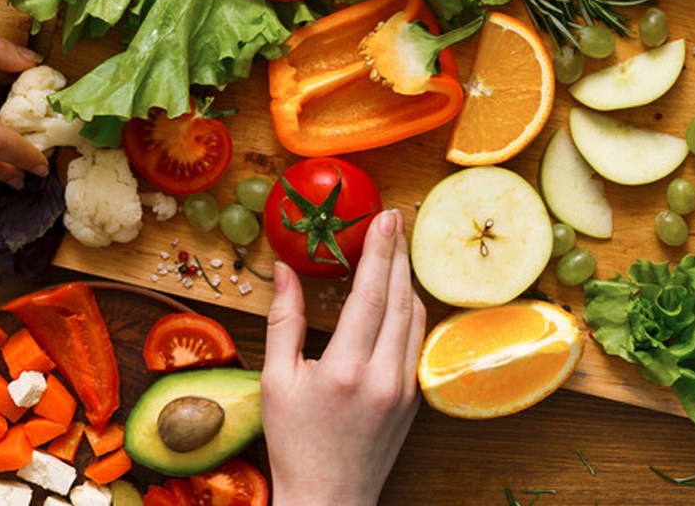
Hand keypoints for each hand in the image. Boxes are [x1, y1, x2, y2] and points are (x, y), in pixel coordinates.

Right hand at [261, 209, 424, 505]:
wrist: (329, 500)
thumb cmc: (295, 443)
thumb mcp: (276, 381)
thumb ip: (284, 321)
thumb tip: (284, 270)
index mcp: (346, 369)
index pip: (370, 294)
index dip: (379, 250)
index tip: (384, 217)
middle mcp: (384, 376)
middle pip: (399, 297)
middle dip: (397, 253)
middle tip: (393, 218)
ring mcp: (405, 388)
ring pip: (415, 317)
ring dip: (406, 279)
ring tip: (395, 248)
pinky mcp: (414, 398)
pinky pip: (417, 340)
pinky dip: (410, 310)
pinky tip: (399, 294)